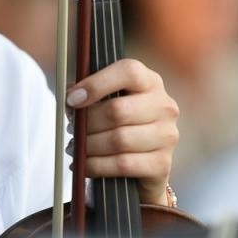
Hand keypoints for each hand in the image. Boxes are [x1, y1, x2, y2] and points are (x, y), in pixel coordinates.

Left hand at [67, 58, 178, 205]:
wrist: (141, 164)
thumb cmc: (119, 126)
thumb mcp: (108, 101)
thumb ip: (90, 94)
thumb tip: (71, 98)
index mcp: (150, 82)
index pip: (128, 72)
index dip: (96, 84)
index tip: (71, 99)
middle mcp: (164, 106)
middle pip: (117, 111)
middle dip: (87, 123)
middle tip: (72, 130)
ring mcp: (167, 135)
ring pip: (118, 140)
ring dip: (89, 146)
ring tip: (76, 148)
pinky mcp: (162, 163)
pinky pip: (122, 165)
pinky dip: (96, 166)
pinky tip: (85, 165)